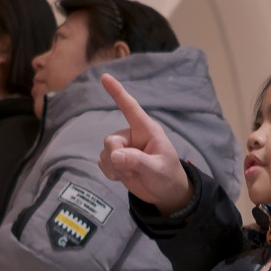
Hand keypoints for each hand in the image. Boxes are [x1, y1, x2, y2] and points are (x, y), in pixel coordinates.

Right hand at [98, 74, 191, 209]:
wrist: (165, 193)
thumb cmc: (167, 175)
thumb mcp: (156, 169)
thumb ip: (137, 161)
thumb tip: (115, 155)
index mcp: (146, 130)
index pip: (130, 108)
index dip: (118, 92)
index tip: (105, 77)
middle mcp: (132, 135)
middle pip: (110, 140)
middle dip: (117, 158)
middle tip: (132, 171)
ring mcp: (123, 147)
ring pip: (105, 153)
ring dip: (115, 168)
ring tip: (133, 174)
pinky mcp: (116, 159)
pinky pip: (102, 162)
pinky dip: (111, 173)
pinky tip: (124, 177)